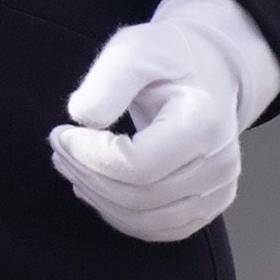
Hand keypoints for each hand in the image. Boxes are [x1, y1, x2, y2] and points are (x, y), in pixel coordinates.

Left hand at [48, 0, 279, 244]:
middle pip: (136, 197)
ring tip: (73, 165)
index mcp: (203, 121)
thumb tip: (82, 118)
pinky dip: (118, 214)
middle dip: (86, 176)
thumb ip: (109, 80)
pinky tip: (98, 186)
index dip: (88, 156)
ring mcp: (218, 190)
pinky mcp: (208, 207)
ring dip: (97, 198)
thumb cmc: (168, 59)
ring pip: (143, 220)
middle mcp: (219, 162)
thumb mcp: (135, 49)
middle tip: (59, 149)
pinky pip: (155, 229)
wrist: (209, 71)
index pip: (136, 166)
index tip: (62, 132)